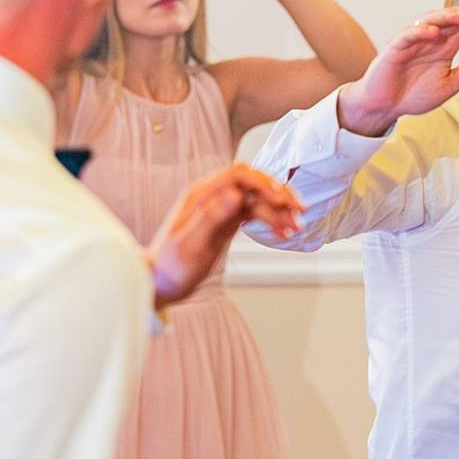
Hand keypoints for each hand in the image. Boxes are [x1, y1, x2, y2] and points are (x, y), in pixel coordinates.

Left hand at [147, 165, 304, 306]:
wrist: (158, 283)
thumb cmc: (169, 267)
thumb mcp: (190, 244)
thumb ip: (212, 217)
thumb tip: (235, 194)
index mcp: (200, 195)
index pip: (238, 175)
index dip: (262, 182)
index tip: (281, 200)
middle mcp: (212, 198)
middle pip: (251, 183)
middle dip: (277, 194)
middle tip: (299, 211)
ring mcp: (220, 210)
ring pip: (256, 200)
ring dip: (278, 210)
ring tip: (296, 227)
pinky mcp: (225, 223)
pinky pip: (253, 214)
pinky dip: (270, 221)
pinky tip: (283, 233)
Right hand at [337, 4, 458, 136]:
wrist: (384, 107)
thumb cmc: (413, 93)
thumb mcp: (450, 84)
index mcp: (445, 46)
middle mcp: (430, 39)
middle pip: (451, 19)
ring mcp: (412, 41)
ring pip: (430, 21)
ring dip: (447, 18)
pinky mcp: (395, 49)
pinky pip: (408, 35)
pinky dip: (420, 32)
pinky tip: (433, 33)